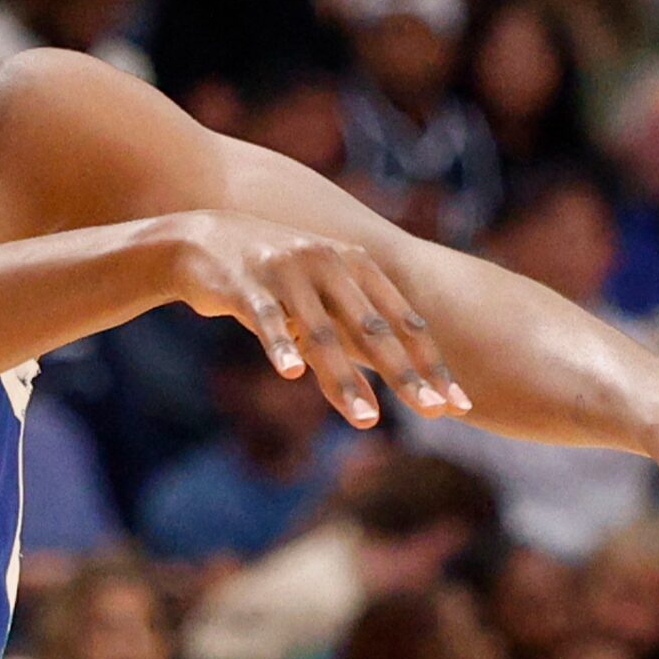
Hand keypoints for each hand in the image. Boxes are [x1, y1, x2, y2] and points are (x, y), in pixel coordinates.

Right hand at [158, 211, 470, 428]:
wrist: (202, 240)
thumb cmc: (276, 277)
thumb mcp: (323, 295)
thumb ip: (356, 333)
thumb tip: (388, 393)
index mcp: (356, 265)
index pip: (404, 321)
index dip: (431, 364)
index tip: (457, 404)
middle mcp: (328, 263)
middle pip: (373, 328)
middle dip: (405, 374)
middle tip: (433, 412)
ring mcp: (287, 271)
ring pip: (321, 333)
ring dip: (345, 378)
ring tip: (367, 419)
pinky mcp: (246, 283)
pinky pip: (266, 319)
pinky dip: (279, 346)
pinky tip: (291, 373)